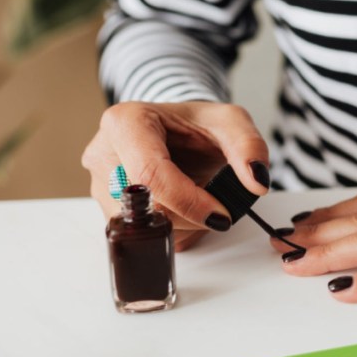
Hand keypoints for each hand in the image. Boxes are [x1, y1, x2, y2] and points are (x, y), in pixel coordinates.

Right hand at [82, 102, 269, 250]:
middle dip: (189, 215)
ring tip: (197, 199)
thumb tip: (256, 181)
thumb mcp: (231, 123)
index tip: (221, 214)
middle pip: (145, 205)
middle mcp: (103, 153)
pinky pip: (140, 233)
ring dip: (180, 224)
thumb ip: (249, 147)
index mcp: (125, 122)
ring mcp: (100, 183)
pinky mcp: (107, 207)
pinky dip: (169, 228)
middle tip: (215, 206)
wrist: (178, 133)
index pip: (151, 174)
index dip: (189, 201)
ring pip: (141, 226)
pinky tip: (181, 208)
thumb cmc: (197, 126)